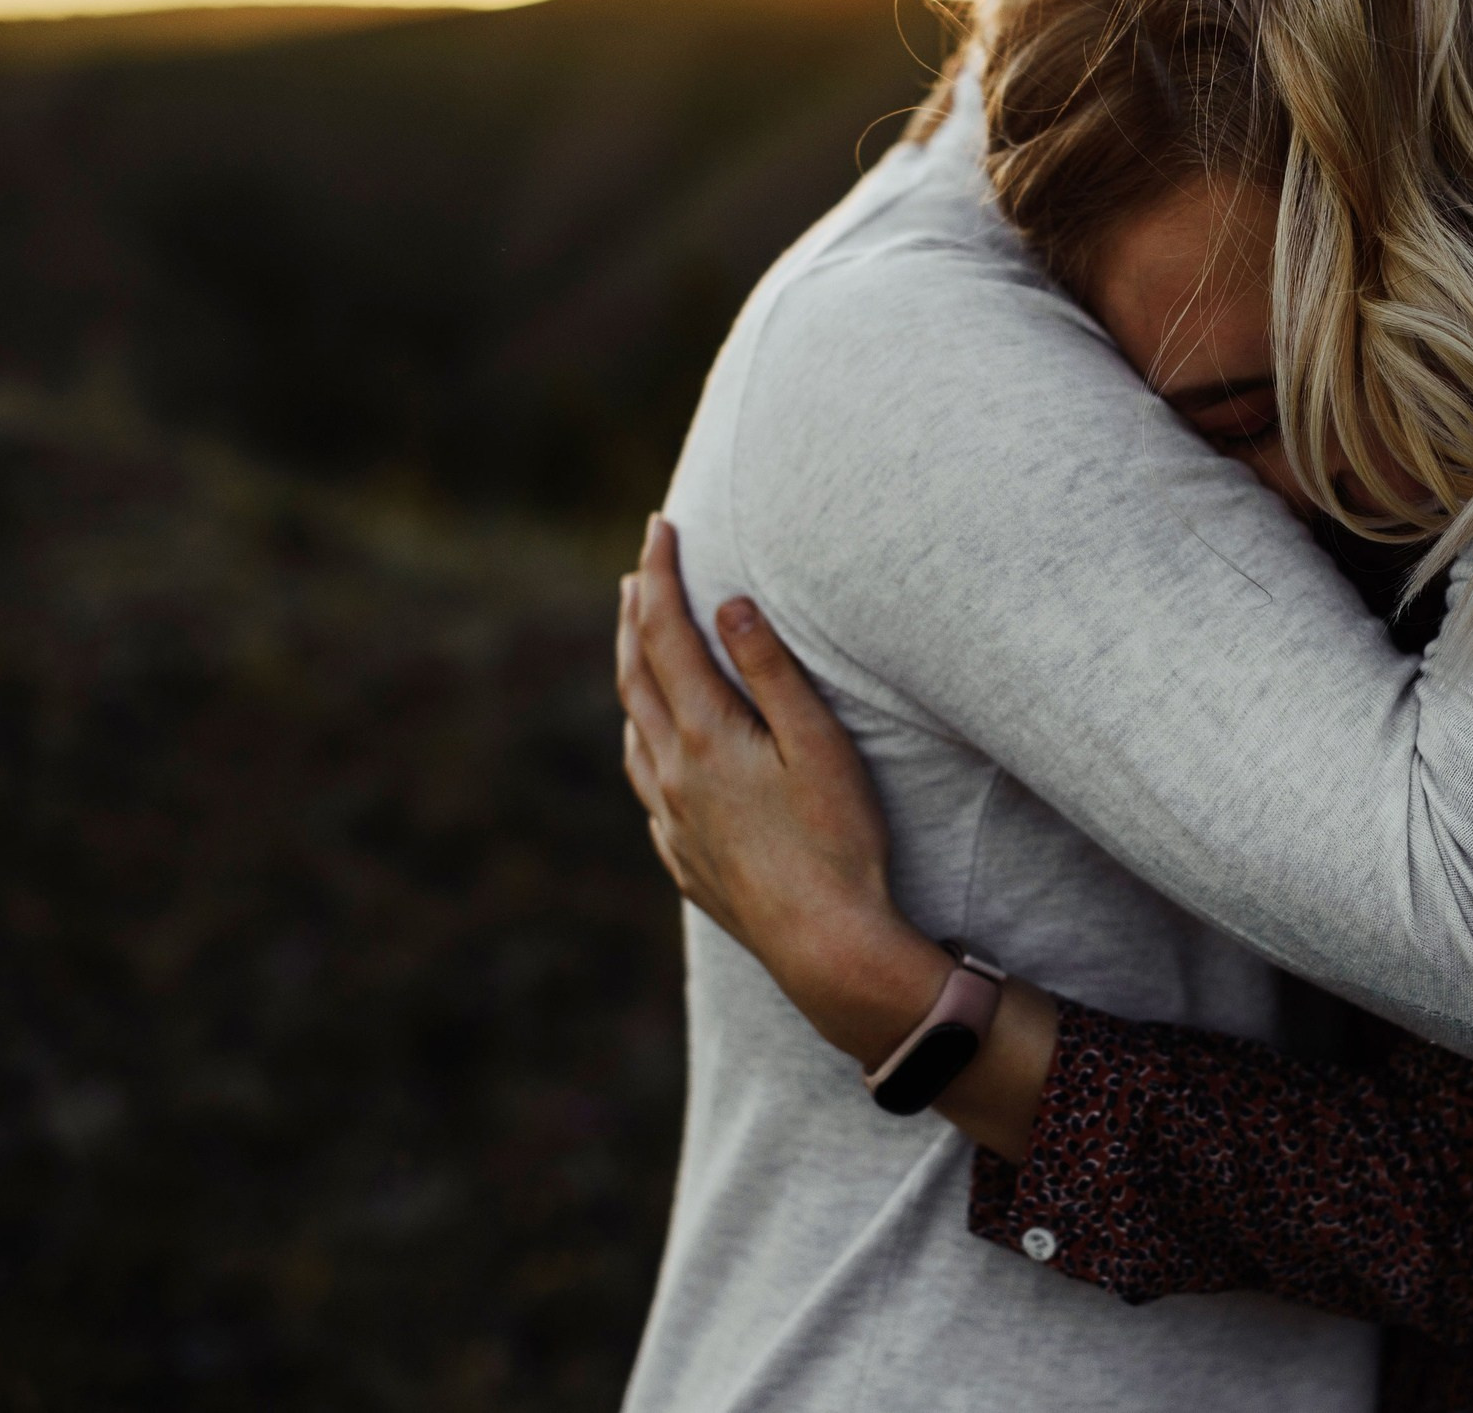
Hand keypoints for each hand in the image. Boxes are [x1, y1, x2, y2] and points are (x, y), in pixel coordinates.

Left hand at [616, 517, 948, 1065]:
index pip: (668, 635)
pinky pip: (647, 787)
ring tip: (639, 646)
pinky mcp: (685, 861)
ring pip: (633, 733)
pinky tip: (659, 750)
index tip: (658, 525)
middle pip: (637, 677)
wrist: (827, 947)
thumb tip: (729, 603)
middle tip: (640, 570)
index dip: (662, 575)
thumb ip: (772, 671)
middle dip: (637, 616)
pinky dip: (645, 743)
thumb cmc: (839, 841)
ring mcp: (672, 822)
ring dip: (633, 678)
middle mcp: (673, 775)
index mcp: (705, 737)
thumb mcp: (819, 744)